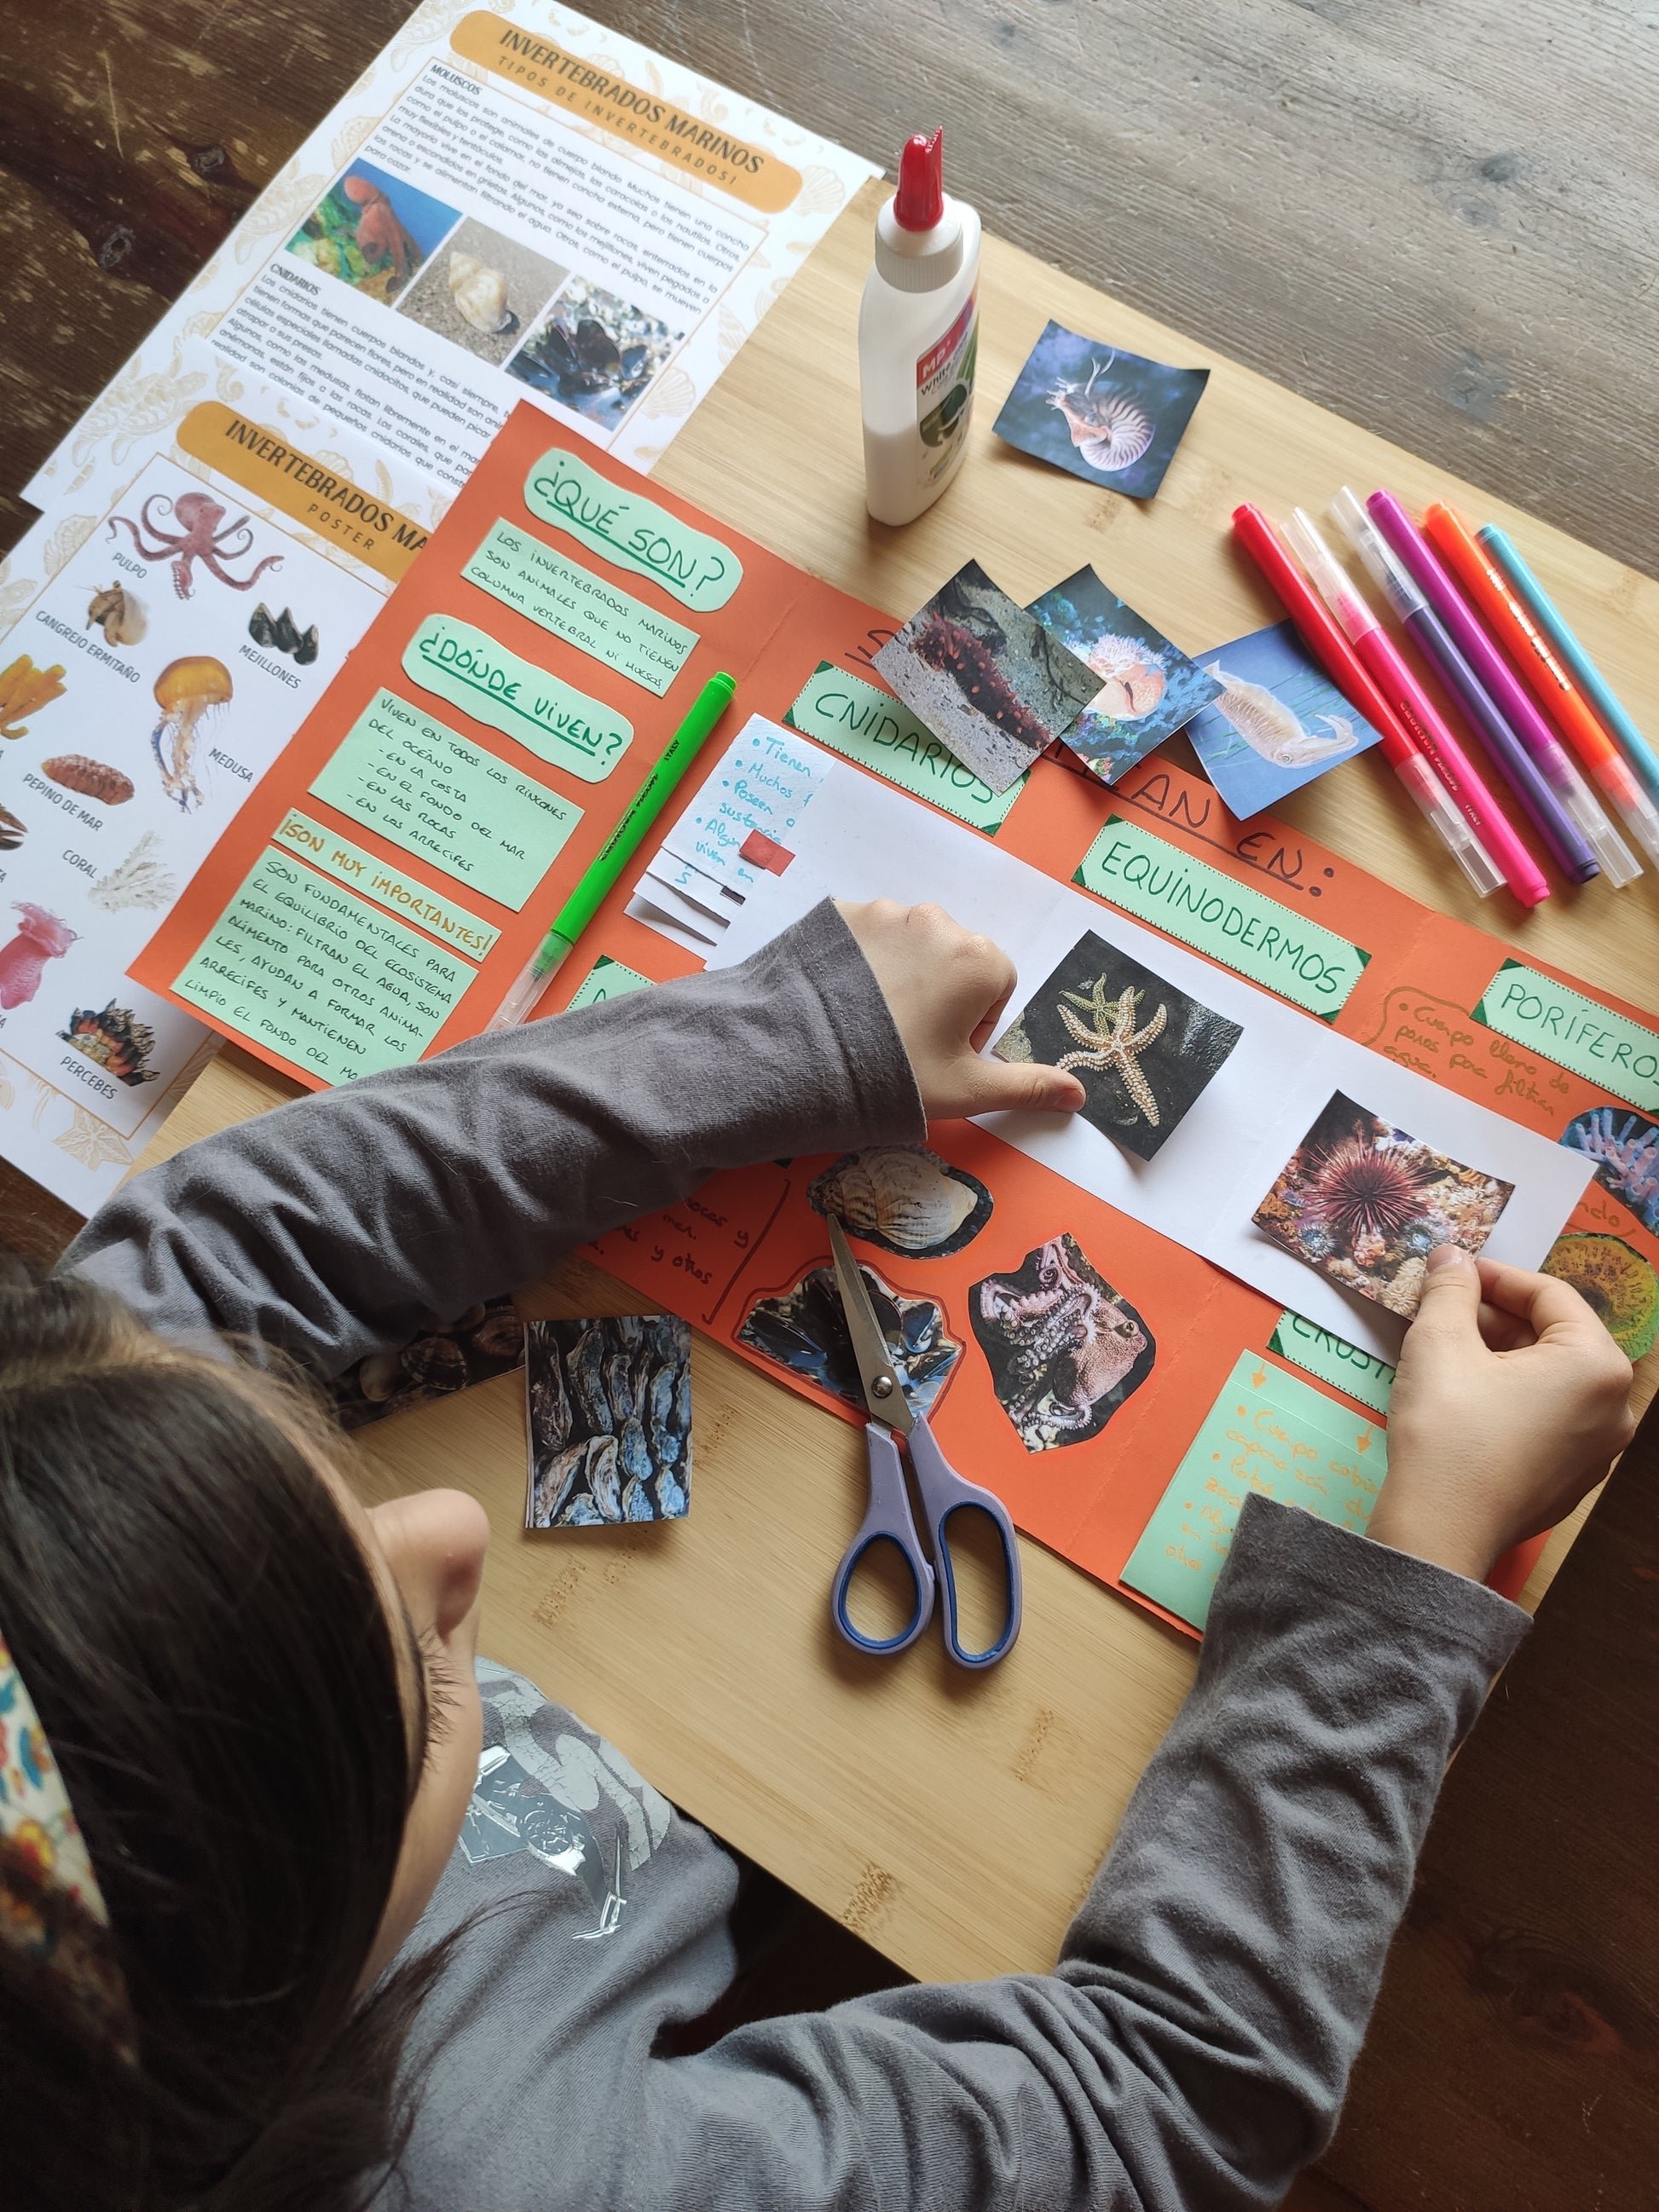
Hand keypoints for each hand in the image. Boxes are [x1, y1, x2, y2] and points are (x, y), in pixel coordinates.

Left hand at [836, 899, 1085, 1121]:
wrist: (801, 1057)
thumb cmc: (895, 1075)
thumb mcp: (966, 1090)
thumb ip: (1027, 1087)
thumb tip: (1080, 1096)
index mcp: (979, 957)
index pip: (996, 985)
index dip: (974, 1024)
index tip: (942, 1051)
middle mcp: (937, 920)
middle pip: (954, 959)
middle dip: (940, 994)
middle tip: (905, 1040)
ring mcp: (885, 911)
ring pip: (910, 945)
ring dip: (901, 976)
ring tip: (869, 1022)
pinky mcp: (841, 913)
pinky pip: (866, 936)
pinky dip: (862, 963)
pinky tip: (842, 1001)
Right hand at [1367, 1244, 1635, 1582]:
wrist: (1439, 1530)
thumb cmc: (1448, 1429)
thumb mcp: (1439, 1341)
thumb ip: (1450, 1288)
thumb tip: (1450, 1256)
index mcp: (1597, 1366)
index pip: (1550, 1295)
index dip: (1495, 1276)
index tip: (1452, 1272)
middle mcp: (1615, 1408)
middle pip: (1555, 1338)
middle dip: (1497, 1318)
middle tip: (1443, 1313)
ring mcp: (1597, 1451)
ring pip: (1550, 1380)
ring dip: (1502, 1357)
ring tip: (1447, 1353)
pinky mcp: (1571, 1481)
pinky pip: (1547, 1420)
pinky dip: (1511, 1398)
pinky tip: (1464, 1400)